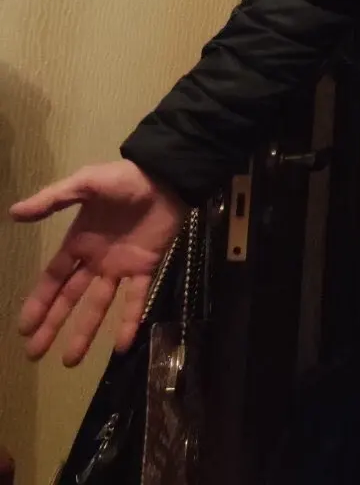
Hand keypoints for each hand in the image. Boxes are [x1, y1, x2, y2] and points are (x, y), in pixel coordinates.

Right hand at [10, 159, 185, 365]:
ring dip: (85, 332)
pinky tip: (120, 345)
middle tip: (35, 355)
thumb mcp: (85, 183)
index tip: (24, 330)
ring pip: (99, 305)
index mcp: (79, 241)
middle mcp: (97, 259)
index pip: (54, 279)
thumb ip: (52, 199)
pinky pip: (136, 299)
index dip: (38, 303)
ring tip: (70, 361)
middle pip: (70, 298)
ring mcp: (122, 266)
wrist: (166, 175)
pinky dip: (129, 321)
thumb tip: (14, 212)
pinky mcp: (147, 267)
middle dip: (52, 325)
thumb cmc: (124, 179)